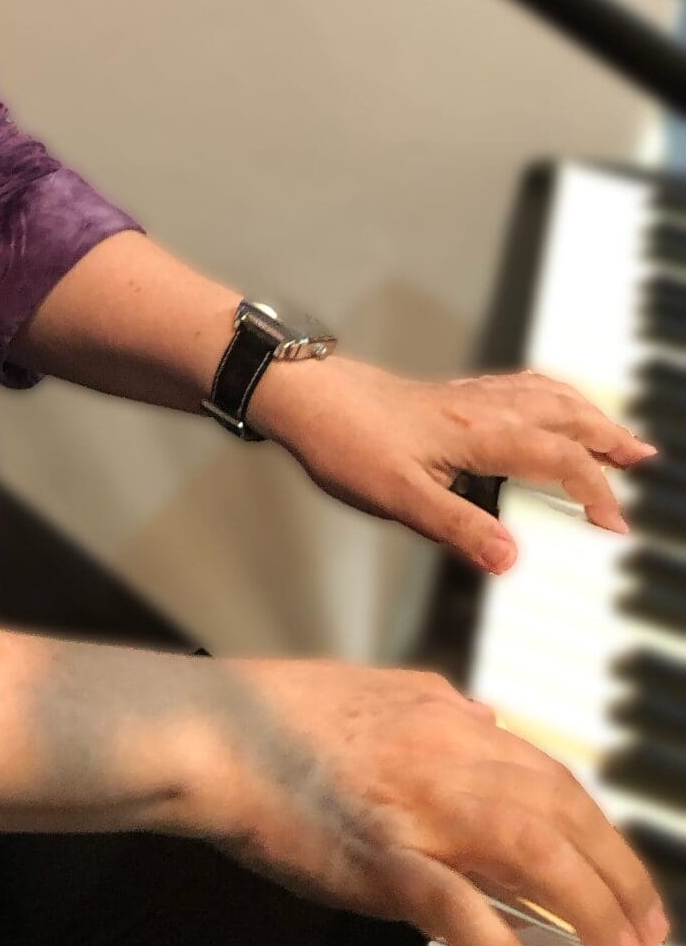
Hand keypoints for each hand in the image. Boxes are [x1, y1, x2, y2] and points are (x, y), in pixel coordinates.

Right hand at [205, 657, 667, 945]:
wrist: (210, 733)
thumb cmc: (274, 714)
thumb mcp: (369, 687)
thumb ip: (436, 701)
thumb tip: (490, 719)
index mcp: (442, 718)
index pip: (550, 775)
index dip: (599, 829)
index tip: (625, 873)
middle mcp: (443, 756)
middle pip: (559, 812)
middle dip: (616, 874)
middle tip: (644, 928)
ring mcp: (413, 808)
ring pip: (530, 851)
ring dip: (585, 908)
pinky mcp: (377, 857)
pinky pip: (454, 906)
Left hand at [249, 356, 655, 572]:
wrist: (302, 395)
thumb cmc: (343, 441)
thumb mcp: (398, 498)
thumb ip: (458, 528)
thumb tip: (512, 559)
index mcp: (478, 434)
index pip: (557, 459)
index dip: (593, 491)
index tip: (614, 524)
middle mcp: (479, 409)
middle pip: (563, 415)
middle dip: (607, 437)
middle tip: (642, 457)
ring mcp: (465, 398)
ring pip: (543, 394)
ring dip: (584, 411)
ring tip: (612, 428)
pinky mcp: (448, 396)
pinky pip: (516, 386)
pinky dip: (549, 394)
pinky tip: (545, 404)